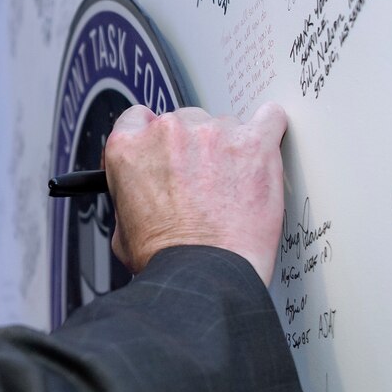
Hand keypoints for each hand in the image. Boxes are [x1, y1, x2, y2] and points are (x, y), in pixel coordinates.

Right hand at [103, 102, 287, 283]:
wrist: (203, 272)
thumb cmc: (167, 257)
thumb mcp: (123, 228)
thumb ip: (130, 194)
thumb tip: (141, 194)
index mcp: (130, 148)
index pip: (140, 119)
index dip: (156, 138)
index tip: (168, 152)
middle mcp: (168, 132)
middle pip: (186, 120)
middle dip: (195, 147)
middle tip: (203, 180)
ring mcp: (212, 133)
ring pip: (224, 124)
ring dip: (228, 148)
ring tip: (234, 184)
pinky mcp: (253, 142)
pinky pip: (269, 119)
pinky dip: (268, 129)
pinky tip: (265, 146)